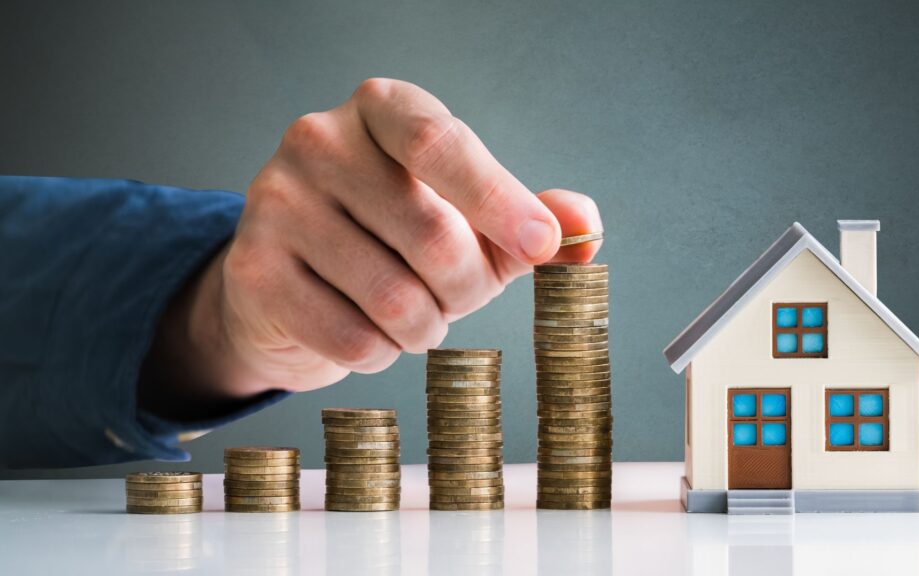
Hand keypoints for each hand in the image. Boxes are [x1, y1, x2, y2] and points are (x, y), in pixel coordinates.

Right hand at [142, 78, 601, 411]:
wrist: (292, 281)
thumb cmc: (395, 239)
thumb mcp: (472, 220)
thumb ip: (531, 219)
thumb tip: (585, 228)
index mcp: (382, 109)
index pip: (443, 144)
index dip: (500, 201)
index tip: (541, 246)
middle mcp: (319, 140)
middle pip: (432, 236)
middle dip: (464, 288)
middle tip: (454, 293)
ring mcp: (276, 201)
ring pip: (394, 299)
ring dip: (424, 328)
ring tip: (412, 314)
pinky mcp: (252, 269)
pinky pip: (351, 338)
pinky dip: (379, 354)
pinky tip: (368, 333)